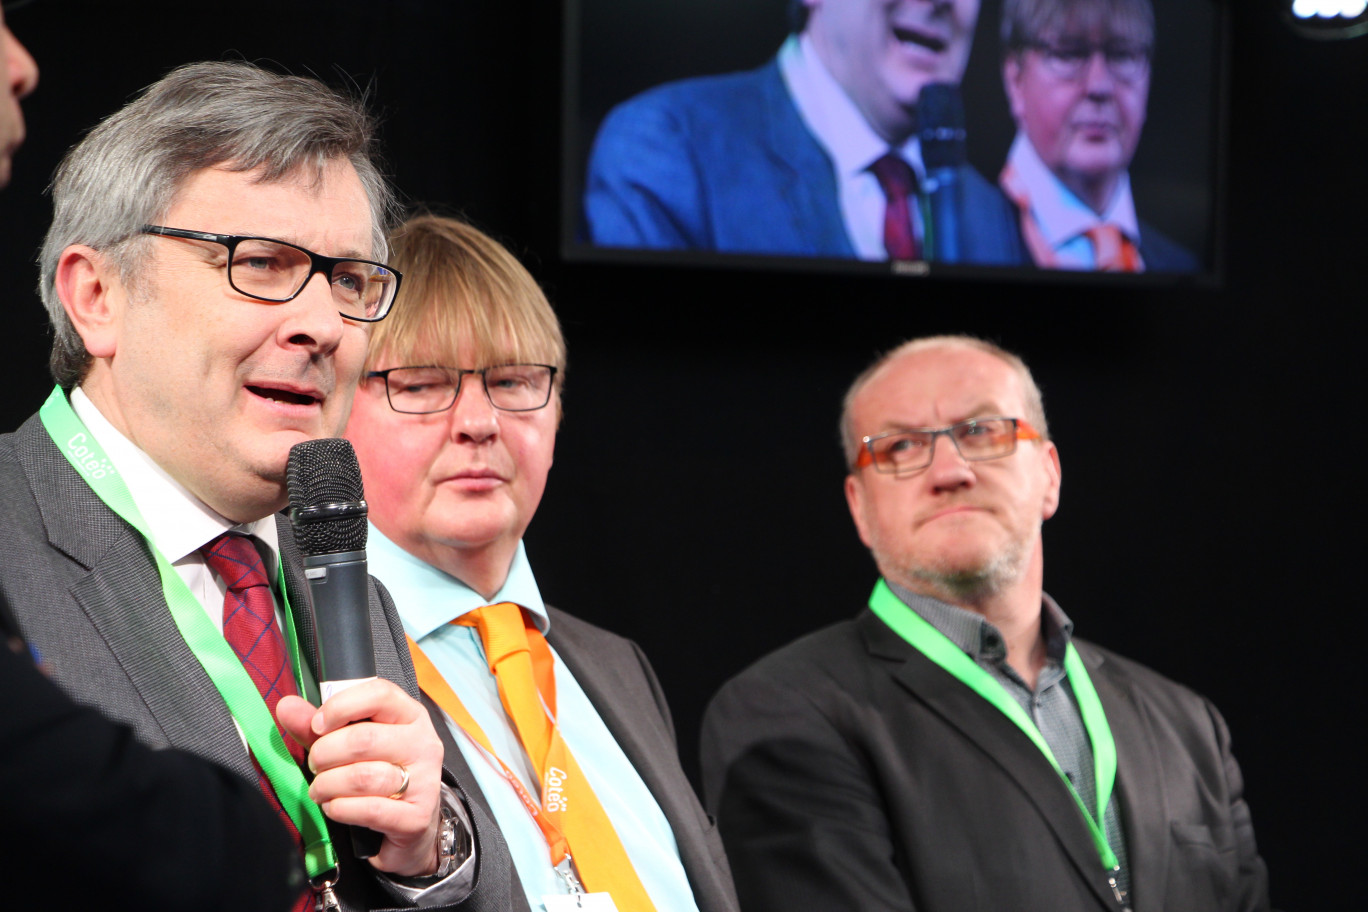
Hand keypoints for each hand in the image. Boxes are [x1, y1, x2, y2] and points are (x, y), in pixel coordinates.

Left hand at [277, 681, 443, 876]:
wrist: (410, 824)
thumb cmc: (378, 774)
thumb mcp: (350, 744)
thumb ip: (319, 727)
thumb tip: (287, 706)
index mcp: (410, 716)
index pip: (380, 694)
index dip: (341, 706)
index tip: (317, 724)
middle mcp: (423, 743)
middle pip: (364, 739)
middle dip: (324, 754)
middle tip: (315, 766)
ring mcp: (425, 780)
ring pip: (363, 777)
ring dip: (328, 785)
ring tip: (319, 790)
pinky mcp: (417, 816)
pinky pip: (369, 809)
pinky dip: (340, 808)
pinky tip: (334, 807)